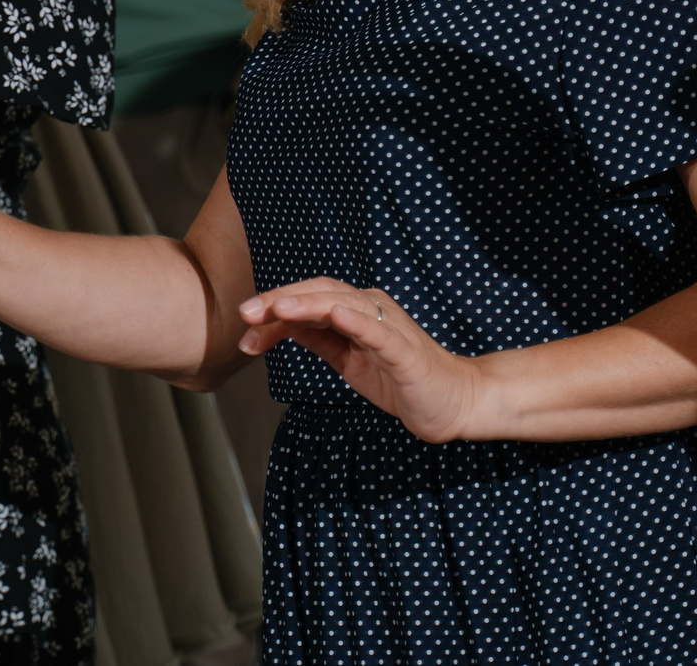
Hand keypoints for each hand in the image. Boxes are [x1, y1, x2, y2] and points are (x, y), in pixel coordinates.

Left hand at [237, 279, 483, 442]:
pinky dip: (356, 320)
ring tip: (278, 308)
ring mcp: (390, 328)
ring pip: (344, 305)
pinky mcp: (405, 351)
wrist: (452, 403)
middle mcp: (372, 310)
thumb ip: (320, 340)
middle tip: (246, 313)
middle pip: (321, 294)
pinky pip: (378, 332)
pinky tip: (335, 315)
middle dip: (281, 301)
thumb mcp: (349, 360)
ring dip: (309, 304)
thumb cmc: (401, 380)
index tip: (245, 327)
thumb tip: (280, 325)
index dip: (275, 309)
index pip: (309, 300)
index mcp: (357, 312)